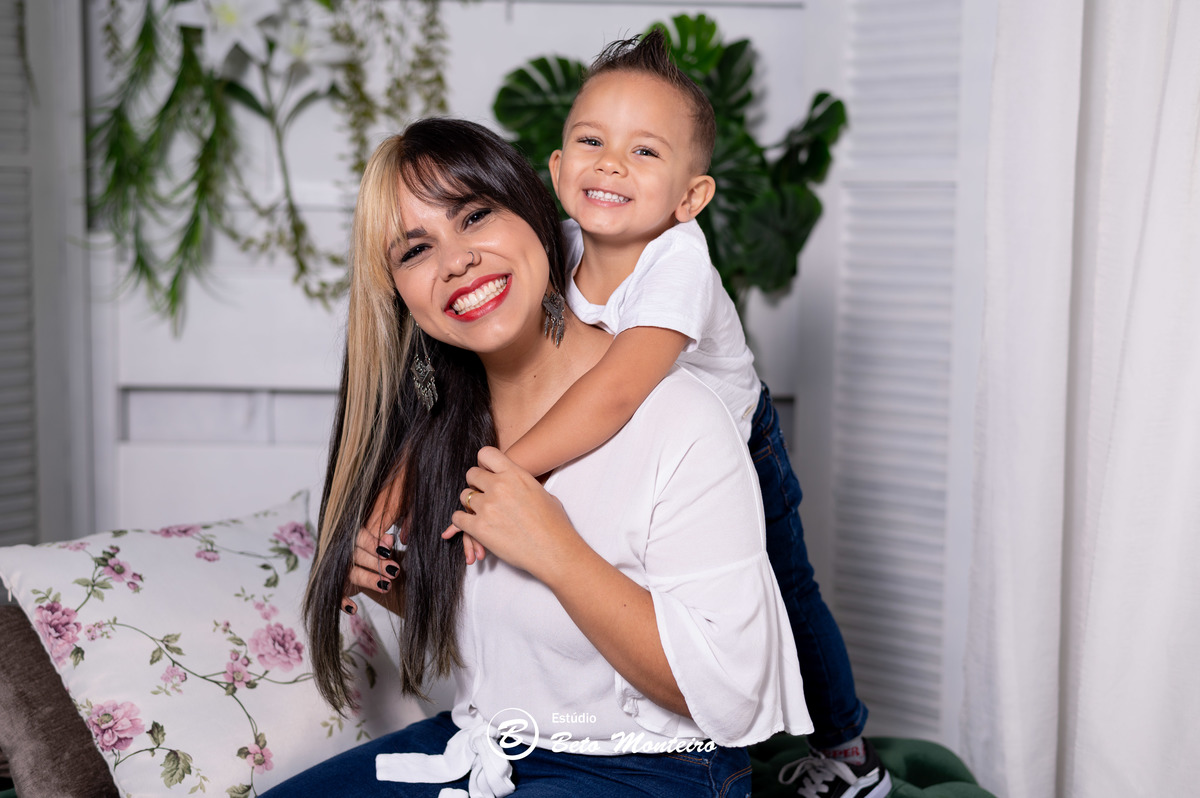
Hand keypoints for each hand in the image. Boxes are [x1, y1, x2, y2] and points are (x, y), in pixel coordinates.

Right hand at [341, 525, 400, 615]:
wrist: (341, 564)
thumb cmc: (363, 550)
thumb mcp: (372, 543)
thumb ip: (381, 539)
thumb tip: (390, 538)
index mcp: (349, 538)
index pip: (359, 538)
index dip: (372, 544)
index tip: (387, 552)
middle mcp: (340, 553)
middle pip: (357, 556)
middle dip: (376, 564)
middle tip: (395, 571)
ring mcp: (335, 570)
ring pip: (351, 574)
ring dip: (369, 580)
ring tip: (387, 586)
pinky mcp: (333, 586)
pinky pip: (336, 595)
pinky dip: (343, 602)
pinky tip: (354, 609)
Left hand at [446, 446, 580, 580]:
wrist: (554, 550)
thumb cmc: (554, 525)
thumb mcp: (542, 493)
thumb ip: (523, 485)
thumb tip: (519, 487)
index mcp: (515, 474)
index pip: (486, 454)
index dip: (483, 463)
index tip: (486, 472)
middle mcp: (499, 486)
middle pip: (472, 474)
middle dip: (475, 484)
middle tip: (482, 494)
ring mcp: (488, 506)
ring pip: (464, 496)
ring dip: (470, 504)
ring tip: (480, 513)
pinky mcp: (479, 527)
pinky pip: (458, 518)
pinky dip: (461, 522)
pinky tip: (470, 524)